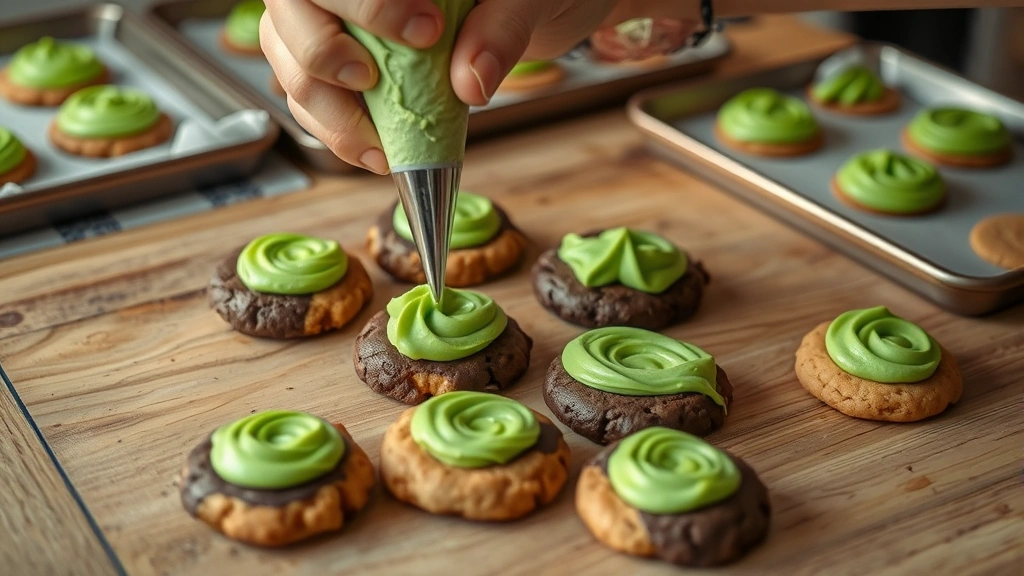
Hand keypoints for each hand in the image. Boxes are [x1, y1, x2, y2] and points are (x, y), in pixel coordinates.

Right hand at [260, 0, 697, 173]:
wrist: (532, 7)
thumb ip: (502, 28)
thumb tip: (470, 83)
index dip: (367, 4)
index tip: (425, 33)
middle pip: (289, 11)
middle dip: (321, 54)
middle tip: (371, 82)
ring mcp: (331, 18)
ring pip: (288, 58)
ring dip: (326, 111)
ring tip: (380, 145)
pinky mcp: (338, 59)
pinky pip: (308, 96)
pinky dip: (335, 132)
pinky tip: (376, 152)